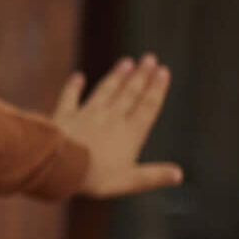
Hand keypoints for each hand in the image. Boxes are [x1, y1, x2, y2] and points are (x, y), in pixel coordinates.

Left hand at [52, 54, 182, 197]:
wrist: (60, 166)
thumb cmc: (95, 177)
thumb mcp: (129, 181)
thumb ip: (153, 176)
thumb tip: (179, 175)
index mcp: (130, 133)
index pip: (147, 106)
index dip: (157, 88)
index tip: (163, 70)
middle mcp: (111, 118)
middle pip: (129, 93)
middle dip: (141, 75)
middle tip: (150, 57)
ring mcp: (87, 114)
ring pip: (105, 91)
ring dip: (116, 76)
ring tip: (126, 62)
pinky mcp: (64, 115)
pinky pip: (69, 97)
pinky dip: (73, 86)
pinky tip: (78, 76)